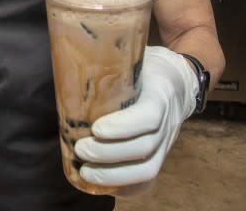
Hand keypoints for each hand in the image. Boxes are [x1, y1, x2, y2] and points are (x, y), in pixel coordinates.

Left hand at [74, 46, 198, 190]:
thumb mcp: (133, 58)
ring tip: (85, 170)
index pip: (149, 116)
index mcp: (160, 92)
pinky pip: (148, 178)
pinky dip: (125, 186)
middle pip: (144, 147)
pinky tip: (101, 184)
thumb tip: (68, 60)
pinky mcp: (161, 155)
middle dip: (109, 154)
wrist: (177, 80)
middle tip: (80, 149)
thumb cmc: (145, 68)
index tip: (96, 129)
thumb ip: (109, 61)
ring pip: (148, 168)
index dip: (123, 127)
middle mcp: (168, 121)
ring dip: (114, 175)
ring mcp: (167, 142)